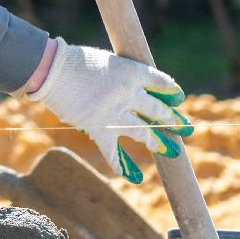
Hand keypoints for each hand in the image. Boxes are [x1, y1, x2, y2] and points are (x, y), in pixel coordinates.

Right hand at [27, 39, 192, 183]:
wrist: (52, 70)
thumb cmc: (76, 61)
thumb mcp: (108, 62)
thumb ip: (124, 76)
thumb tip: (139, 92)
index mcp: (132, 72)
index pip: (161, 83)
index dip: (171, 91)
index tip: (178, 99)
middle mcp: (128, 94)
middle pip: (158, 110)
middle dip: (173, 121)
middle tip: (187, 129)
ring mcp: (114, 113)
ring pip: (143, 132)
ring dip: (157, 142)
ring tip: (172, 150)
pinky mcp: (99, 129)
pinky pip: (114, 152)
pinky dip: (123, 165)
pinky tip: (135, 177)